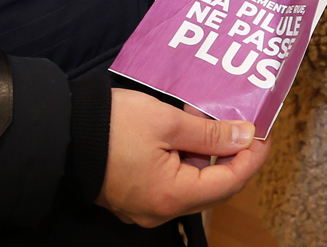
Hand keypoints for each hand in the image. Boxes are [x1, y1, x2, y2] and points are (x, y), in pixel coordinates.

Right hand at [95, 90, 267, 226]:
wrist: (62, 134)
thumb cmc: (114, 126)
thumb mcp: (168, 122)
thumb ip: (210, 132)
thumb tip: (245, 136)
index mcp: (172, 196)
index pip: (229, 182)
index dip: (252, 157)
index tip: (264, 132)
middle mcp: (160, 210)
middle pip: (212, 187)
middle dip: (231, 154)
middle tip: (242, 123)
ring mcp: (145, 206)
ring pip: (192, 182)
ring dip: (206, 152)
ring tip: (207, 116)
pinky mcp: (133, 195)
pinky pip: (172, 179)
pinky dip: (185, 156)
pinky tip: (185, 127)